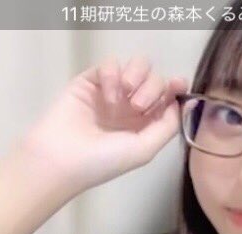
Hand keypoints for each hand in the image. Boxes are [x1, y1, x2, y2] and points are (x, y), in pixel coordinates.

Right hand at [19, 56, 187, 195]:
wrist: (61, 157)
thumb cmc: (104, 160)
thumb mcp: (145, 149)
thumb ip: (168, 126)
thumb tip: (180, 103)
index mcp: (145, 124)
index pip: (167, 98)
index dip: (176, 88)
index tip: (178, 84)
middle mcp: (130, 106)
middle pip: (155, 79)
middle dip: (154, 88)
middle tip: (138, 106)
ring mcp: (111, 92)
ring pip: (136, 66)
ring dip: (138, 76)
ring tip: (127, 96)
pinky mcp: (90, 80)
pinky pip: (110, 64)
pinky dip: (113, 75)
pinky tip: (107, 95)